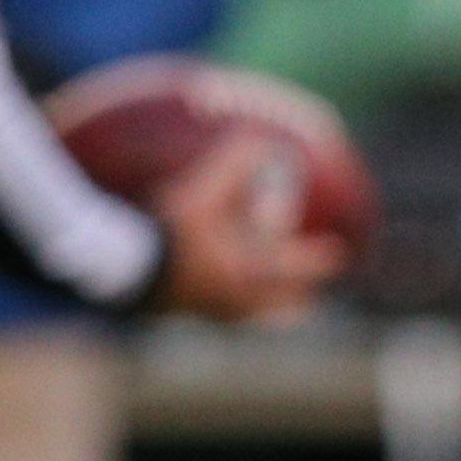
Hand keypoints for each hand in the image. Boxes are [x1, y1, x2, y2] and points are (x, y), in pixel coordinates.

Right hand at [153, 133, 347, 321]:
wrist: (119, 267)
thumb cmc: (169, 230)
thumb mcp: (204, 188)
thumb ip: (237, 162)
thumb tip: (265, 143)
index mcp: (251, 269)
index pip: (300, 266)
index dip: (321, 259)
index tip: (340, 255)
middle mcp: (236, 297)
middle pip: (280, 306)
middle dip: (295, 300)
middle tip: (308, 298)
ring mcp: (207, 310)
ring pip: (248, 317)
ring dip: (264, 310)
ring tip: (273, 312)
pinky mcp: (178, 314)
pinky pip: (215, 317)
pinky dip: (227, 310)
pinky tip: (216, 303)